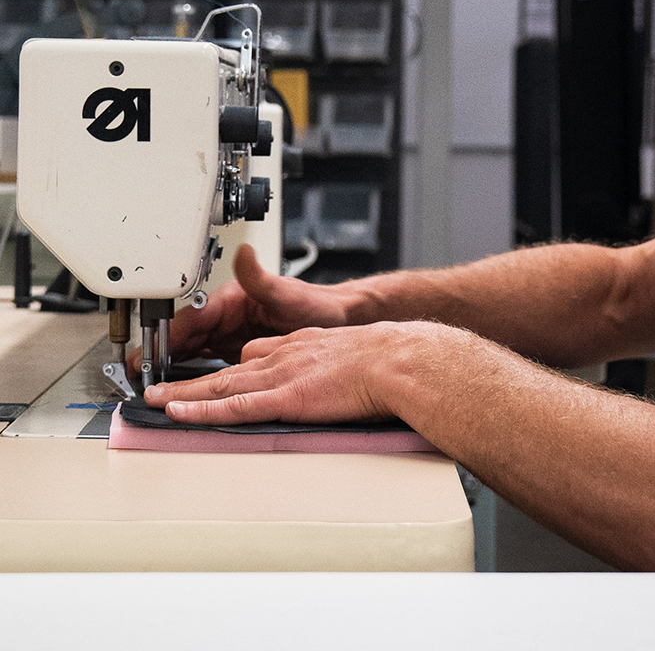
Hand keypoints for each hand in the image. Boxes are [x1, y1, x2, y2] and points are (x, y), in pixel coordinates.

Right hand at [128, 244, 348, 371]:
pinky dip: (186, 372)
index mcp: (230, 299)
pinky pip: (202, 360)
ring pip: (188, 349)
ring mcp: (227, 332)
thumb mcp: (286, 292)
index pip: (190, 319)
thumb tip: (244, 253)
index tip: (146, 352)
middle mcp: (225, 315)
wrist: (335, 319)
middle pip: (182, 335)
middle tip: (133, 374)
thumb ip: (259, 277)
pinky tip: (176, 386)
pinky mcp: (233, 347)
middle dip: (157, 353)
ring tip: (146, 383)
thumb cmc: (313, 304)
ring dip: (167, 364)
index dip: (166, 336)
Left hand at [142, 320, 422, 425]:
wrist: (394, 361)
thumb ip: (323, 363)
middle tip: (159, 388)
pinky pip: (233, 406)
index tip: (206, 378)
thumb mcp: (344, 351)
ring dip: (182, 395)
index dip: (224, 368)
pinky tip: (178, 414)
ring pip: (220, 386)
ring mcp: (280, 377)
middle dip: (188, 380)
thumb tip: (321, 380)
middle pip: (225, 370)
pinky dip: (202, 411)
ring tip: (153, 401)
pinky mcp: (284, 398)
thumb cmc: (382, 360)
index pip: (251, 355)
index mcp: (297, 346)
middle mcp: (281, 357)